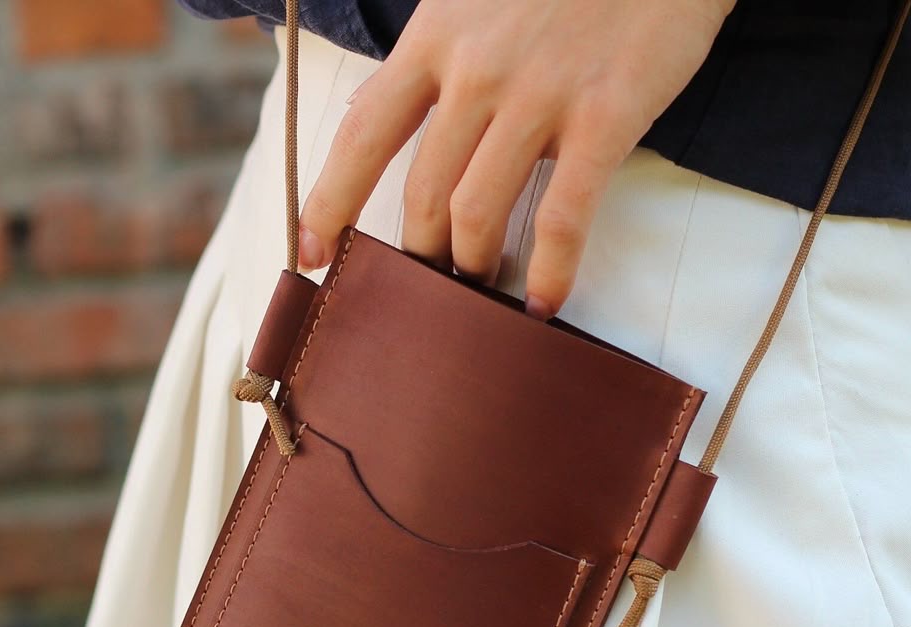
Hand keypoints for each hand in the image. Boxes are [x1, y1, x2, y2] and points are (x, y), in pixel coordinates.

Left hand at [296, 0, 733, 318]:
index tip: (308, 254)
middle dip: (420, 257)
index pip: (363, 136)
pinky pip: (563, 217)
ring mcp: (539, 96)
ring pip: (478, 214)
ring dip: (473, 268)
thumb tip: (404, 128)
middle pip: (423, 195)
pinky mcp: (603, 117)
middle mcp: (476, 72)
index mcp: (435, 38)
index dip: (328, 203)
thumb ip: (440, 58)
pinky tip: (544, 304)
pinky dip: (551, 272)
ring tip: (482, 293)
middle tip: (430, 289)